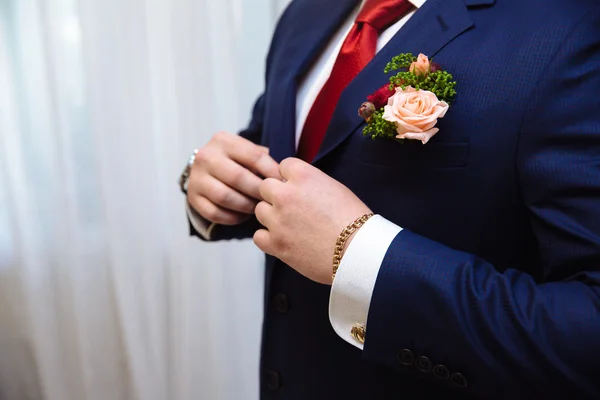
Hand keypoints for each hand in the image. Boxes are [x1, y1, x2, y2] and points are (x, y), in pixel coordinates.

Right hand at [187, 131, 281, 224]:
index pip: (253, 156)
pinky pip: (215, 213)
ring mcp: (196, 178)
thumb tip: (284, 177)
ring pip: (225, 197)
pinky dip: (232, 217)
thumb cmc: (235, 161)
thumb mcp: (245, 151)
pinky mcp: (193, 198)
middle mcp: (206, 156)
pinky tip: (243, 215)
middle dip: (258, 191)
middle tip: (271, 199)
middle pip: (238, 177)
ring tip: (258, 207)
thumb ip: (263, 159)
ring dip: (246, 206)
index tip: (284, 183)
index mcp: (223, 140)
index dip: (271, 172)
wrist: (205, 169)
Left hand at [253, 158, 371, 284]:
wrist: (358, 251)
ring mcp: (278, 220)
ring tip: (290, 226)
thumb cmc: (354, 221)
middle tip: (292, 208)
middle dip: (276, 195)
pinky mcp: (276, 243)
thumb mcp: (335, 188)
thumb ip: (311, 182)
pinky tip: (284, 240)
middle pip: (265, 187)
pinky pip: (258, 236)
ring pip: (260, 210)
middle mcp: (286, 195)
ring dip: (271, 216)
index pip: (283, 166)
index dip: (290, 177)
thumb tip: (298, 185)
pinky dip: (268, 239)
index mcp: (303, 176)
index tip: (297, 187)